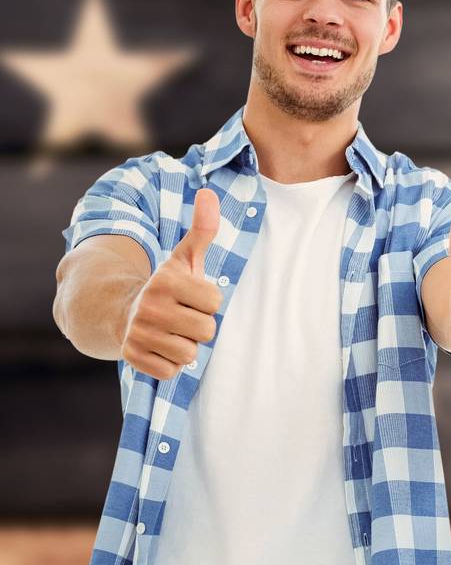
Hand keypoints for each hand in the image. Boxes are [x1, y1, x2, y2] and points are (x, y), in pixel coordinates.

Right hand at [120, 188, 221, 378]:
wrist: (120, 311)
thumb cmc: (167, 287)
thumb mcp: (184, 258)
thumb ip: (202, 229)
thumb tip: (209, 192)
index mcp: (165, 281)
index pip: (215, 302)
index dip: (208, 301)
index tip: (191, 296)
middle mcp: (148, 306)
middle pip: (207, 331)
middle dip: (199, 326)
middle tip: (182, 317)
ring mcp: (138, 333)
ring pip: (190, 354)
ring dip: (185, 346)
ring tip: (171, 332)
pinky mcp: (132, 358)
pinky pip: (171, 372)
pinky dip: (169, 364)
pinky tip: (159, 347)